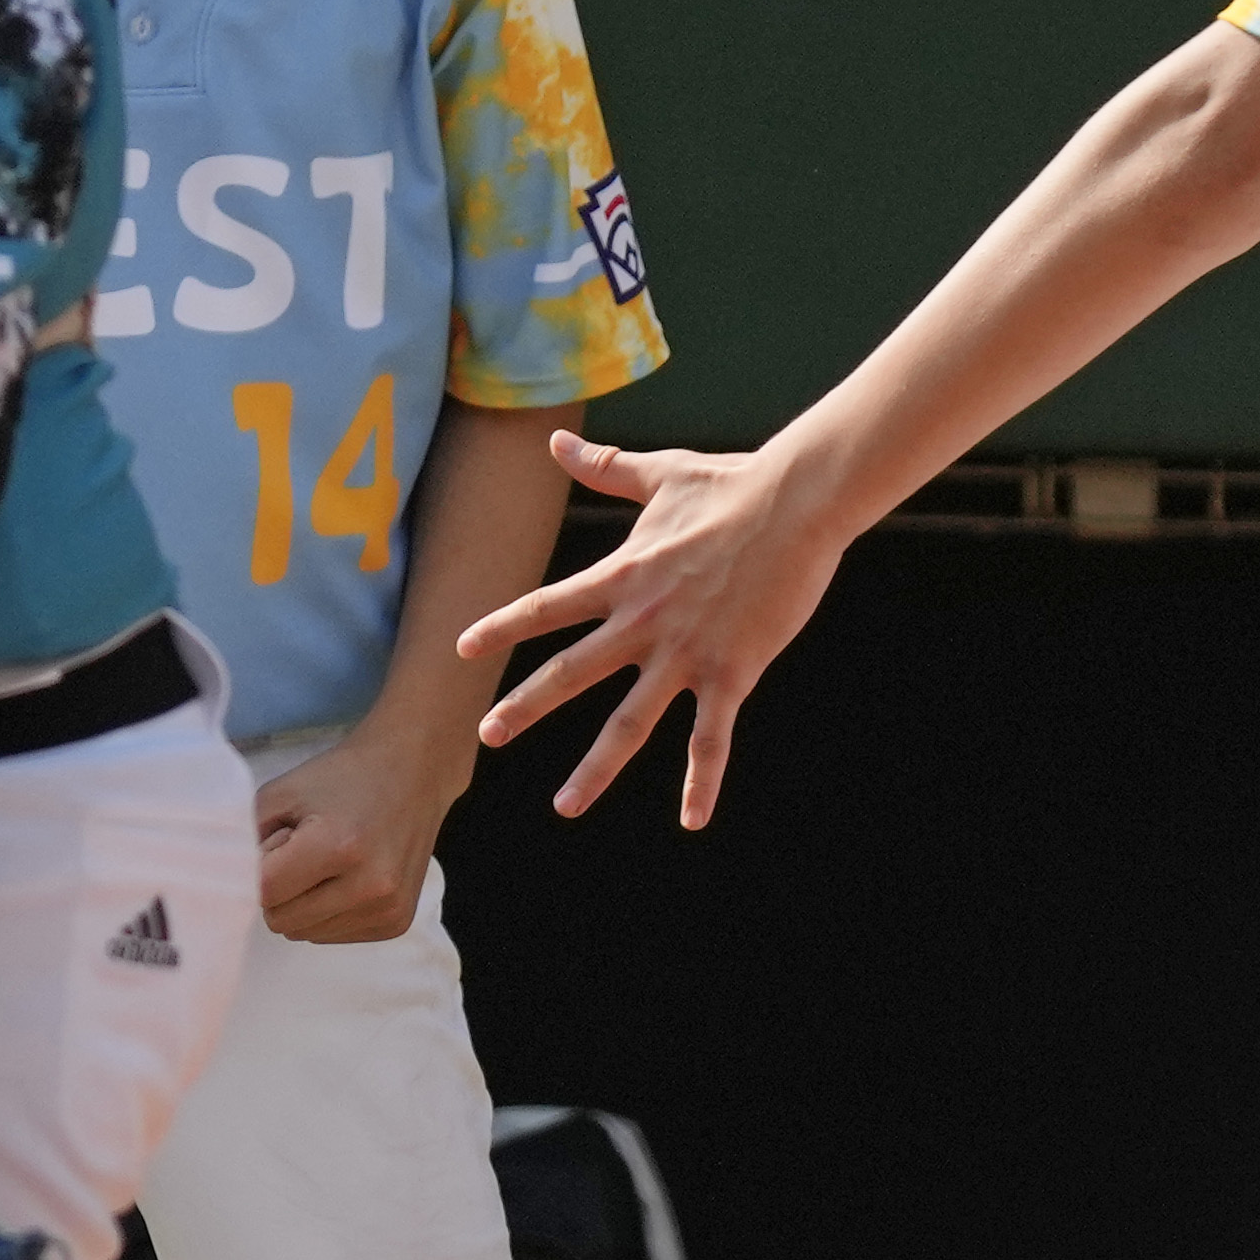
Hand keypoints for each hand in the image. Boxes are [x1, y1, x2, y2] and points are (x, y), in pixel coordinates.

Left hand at [250, 713, 462, 945]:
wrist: (413, 773)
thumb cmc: (342, 777)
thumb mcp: (282, 793)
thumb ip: (246, 838)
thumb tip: (226, 884)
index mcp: (338, 847)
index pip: (265, 893)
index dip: (259, 870)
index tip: (278, 843)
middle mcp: (369, 885)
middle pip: (281, 921)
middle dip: (279, 890)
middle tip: (302, 852)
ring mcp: (386, 909)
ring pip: (305, 934)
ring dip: (302, 904)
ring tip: (326, 863)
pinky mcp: (396, 923)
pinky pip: (333, 935)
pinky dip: (328, 912)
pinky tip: (346, 878)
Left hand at [461, 429, 851, 829]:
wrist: (797, 504)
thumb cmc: (731, 486)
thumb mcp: (659, 476)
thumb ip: (603, 468)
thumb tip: (556, 439)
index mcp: (621, 579)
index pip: (544, 607)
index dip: (500, 628)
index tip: (462, 649)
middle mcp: (642, 622)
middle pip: (570, 672)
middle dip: (524, 707)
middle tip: (485, 738)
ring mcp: (685, 653)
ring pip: (630, 722)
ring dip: (595, 768)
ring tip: (564, 805)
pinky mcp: (732, 672)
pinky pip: (711, 738)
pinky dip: (701, 782)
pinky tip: (691, 820)